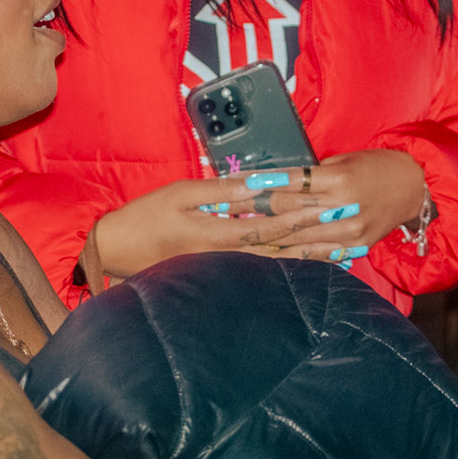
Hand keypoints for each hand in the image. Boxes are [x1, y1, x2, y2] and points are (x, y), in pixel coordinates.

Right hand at [93, 174, 327, 278]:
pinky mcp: (214, 274)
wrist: (114, 251)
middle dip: (311, 236)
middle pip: (277, 247)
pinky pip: (255, 271)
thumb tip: (255, 184)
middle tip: (342, 227)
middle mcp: (224, 257)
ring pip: (270, 264)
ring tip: (335, 252)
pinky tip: (298, 265)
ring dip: (303, 256)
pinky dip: (281, 266)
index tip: (325, 205)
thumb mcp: (181, 194)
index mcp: (217, 234)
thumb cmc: (145, 218)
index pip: (268, 224)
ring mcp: (220, 270)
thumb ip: (220, 191)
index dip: (298, 214)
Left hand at [242, 150, 425, 264]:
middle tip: (230, 211)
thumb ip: (315, 174)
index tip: (239, 186)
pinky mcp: (355, 247)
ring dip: (268, 236)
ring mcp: (350, 230)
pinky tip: (270, 254)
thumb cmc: (376, 166)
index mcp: (340, 178)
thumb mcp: (345, 160)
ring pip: (299, 236)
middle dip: (258, 211)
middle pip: (291, 210)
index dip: (263, 184)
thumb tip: (279, 183)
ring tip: (241, 236)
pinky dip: (292, 253)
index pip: (293, 182)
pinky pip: (317, 253)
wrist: (414, 189)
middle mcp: (344, 206)